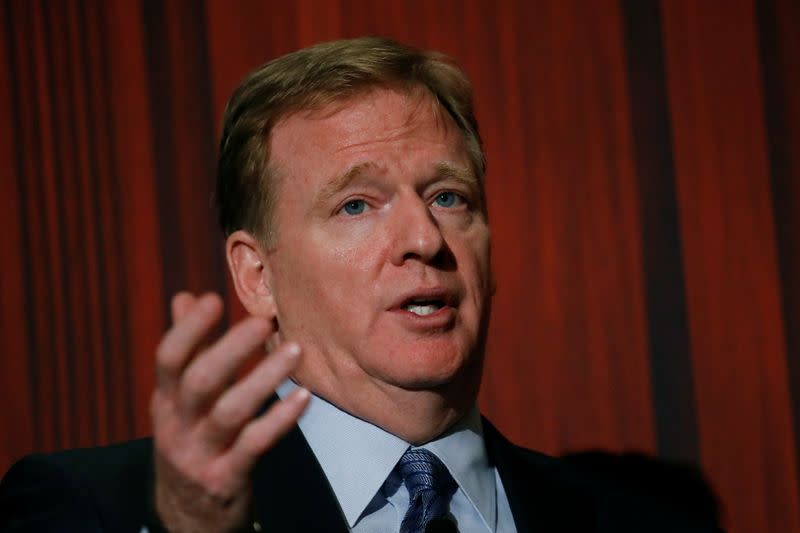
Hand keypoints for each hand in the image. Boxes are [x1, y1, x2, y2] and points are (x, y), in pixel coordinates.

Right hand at [151, 292, 309, 531]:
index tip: (213, 300)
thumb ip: (187, 350)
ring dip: (264, 378)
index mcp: (165, 401)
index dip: (188, 329)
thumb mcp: (179, 401)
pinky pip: (255, 446)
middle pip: (199, 382)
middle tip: (264, 321)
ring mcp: (200, 455)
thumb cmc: (192, 441)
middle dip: (230, 349)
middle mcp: (178, 426)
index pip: (167, 359)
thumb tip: (185, 297)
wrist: (187, 518)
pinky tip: (304, 397)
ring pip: (230, 412)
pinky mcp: (226, 479)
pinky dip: (280, 419)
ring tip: (295, 350)